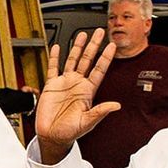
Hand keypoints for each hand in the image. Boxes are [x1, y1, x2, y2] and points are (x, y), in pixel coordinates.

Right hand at [34, 29, 120, 163]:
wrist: (52, 136)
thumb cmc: (70, 132)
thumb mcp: (88, 122)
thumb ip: (100, 112)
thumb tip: (116, 106)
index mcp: (87, 91)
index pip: (99, 70)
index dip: (105, 58)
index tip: (112, 46)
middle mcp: (77, 84)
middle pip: (87, 60)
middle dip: (94, 46)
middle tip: (99, 32)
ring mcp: (65, 83)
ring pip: (72, 60)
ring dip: (77, 47)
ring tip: (82, 34)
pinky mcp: (52, 85)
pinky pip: (54, 68)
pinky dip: (55, 57)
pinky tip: (58, 47)